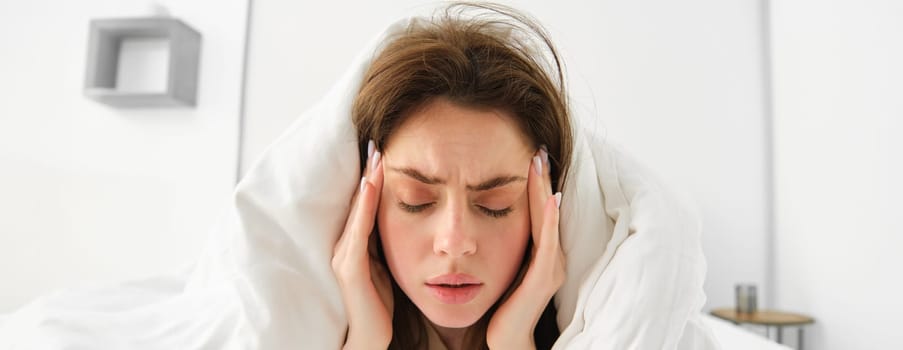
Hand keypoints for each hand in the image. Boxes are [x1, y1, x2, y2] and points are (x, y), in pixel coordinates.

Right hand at [332, 141, 393, 349]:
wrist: (370, 338)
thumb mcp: (388, 265)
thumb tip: (408, 218)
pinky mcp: (349, 269)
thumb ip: (390, 243)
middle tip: (378, 141)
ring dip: (367, 181)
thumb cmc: (381, 304)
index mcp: (355, 244)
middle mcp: (345, 245)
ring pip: (357, 211)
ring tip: (376, 155)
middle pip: (358, 201)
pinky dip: (364, 207)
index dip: (373, 177)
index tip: (384, 151)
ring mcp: (344, 256)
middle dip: (368, 171)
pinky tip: (373, 186)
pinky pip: (358, 232)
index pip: (365, 204)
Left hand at [487, 147, 565, 348]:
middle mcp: (550, 256)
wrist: (505, 340)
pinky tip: (547, 200)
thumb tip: (483, 213)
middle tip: (538, 148)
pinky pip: (546, 244)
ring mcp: (549, 267)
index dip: (535, 181)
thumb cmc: (500, 304)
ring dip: (545, 190)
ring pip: (549, 220)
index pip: (538, 208)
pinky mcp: (542, 279)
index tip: (530, 153)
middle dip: (542, 178)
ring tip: (540, 163)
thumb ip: (499, 240)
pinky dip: (548, 220)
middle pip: (547, 208)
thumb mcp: (500, 264)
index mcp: (540, 251)